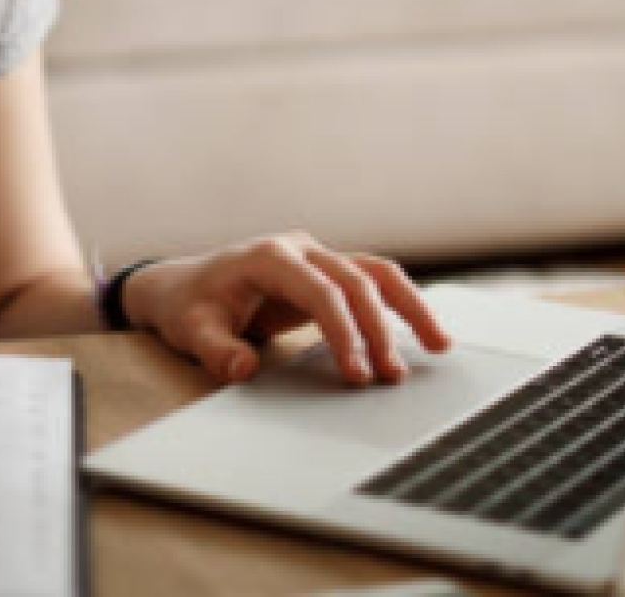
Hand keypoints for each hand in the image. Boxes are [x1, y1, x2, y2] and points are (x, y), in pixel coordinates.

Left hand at [124, 231, 452, 386]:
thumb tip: (242, 368)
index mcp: (269, 257)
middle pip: (357, 280)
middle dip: (380, 328)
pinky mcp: (326, 274)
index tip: (357, 372)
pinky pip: (370, 285)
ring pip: (375, 274)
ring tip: (439, 346)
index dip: (344, 331)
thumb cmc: (191, 307)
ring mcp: (316, 257)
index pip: (321, 291)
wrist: (185, 286)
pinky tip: (421, 336)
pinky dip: (398, 307)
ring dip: (409, 307)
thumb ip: (216, 350)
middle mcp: (300, 249)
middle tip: (392, 375)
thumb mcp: (192, 330)